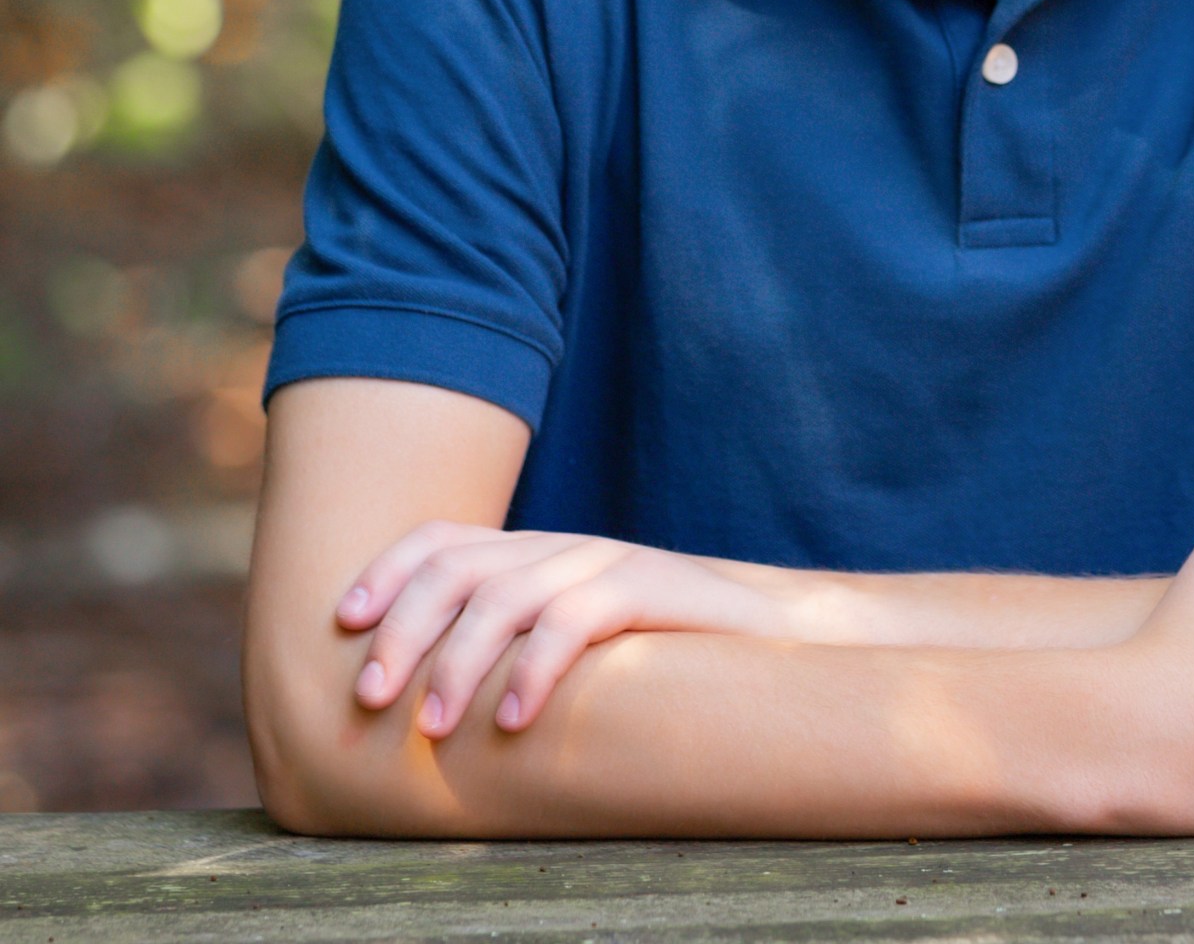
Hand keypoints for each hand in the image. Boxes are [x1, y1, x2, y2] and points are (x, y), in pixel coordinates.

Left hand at [335, 523, 787, 737]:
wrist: (779, 633)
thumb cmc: (664, 657)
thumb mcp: (577, 647)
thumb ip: (516, 652)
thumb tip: (420, 713)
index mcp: (537, 555)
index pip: (442, 538)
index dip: (386, 573)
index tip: (342, 624)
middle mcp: (563, 548)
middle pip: (458, 565)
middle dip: (402, 628)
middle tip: (370, 698)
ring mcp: (606, 562)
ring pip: (506, 595)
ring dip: (457, 662)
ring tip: (433, 727)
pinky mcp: (650, 588)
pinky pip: (576, 620)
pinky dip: (534, 671)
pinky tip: (512, 721)